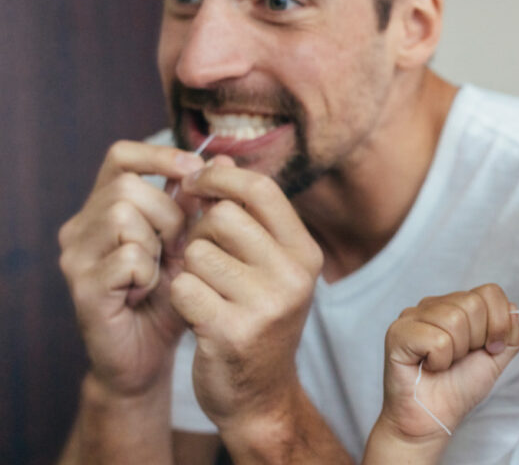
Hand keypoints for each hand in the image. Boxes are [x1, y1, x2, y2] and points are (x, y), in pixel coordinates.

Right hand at [58, 140, 204, 395]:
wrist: (148, 357)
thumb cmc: (172, 296)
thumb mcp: (191, 243)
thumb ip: (199, 204)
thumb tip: (223, 159)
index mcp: (104, 208)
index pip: (120, 156)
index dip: (158, 156)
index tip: (194, 170)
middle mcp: (81, 227)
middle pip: (127, 186)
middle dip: (168, 213)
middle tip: (178, 247)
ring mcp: (77, 257)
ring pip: (122, 215)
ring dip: (158, 242)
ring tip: (162, 270)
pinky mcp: (82, 288)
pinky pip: (127, 258)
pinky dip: (149, 273)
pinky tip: (148, 291)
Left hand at [169, 156, 323, 434]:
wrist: (260, 394)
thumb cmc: (257, 317)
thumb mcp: (267, 264)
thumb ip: (245, 214)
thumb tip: (215, 157)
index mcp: (306, 252)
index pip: (261, 189)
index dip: (220, 177)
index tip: (194, 182)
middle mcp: (294, 276)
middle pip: (224, 216)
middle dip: (200, 231)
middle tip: (202, 255)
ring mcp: (267, 306)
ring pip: (198, 252)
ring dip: (189, 268)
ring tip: (205, 289)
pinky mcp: (233, 332)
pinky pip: (184, 287)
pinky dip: (180, 297)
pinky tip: (197, 313)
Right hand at [369, 283, 518, 458]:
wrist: (433, 419)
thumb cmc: (459, 388)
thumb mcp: (496, 357)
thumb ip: (511, 333)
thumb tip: (513, 309)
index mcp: (455, 304)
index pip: (489, 292)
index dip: (498, 323)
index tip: (490, 348)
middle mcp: (432, 304)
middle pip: (472, 303)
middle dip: (476, 340)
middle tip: (460, 359)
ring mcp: (412, 316)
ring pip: (454, 319)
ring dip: (456, 352)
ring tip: (443, 363)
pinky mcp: (398, 333)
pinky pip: (437, 339)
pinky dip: (440, 361)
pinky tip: (429, 366)